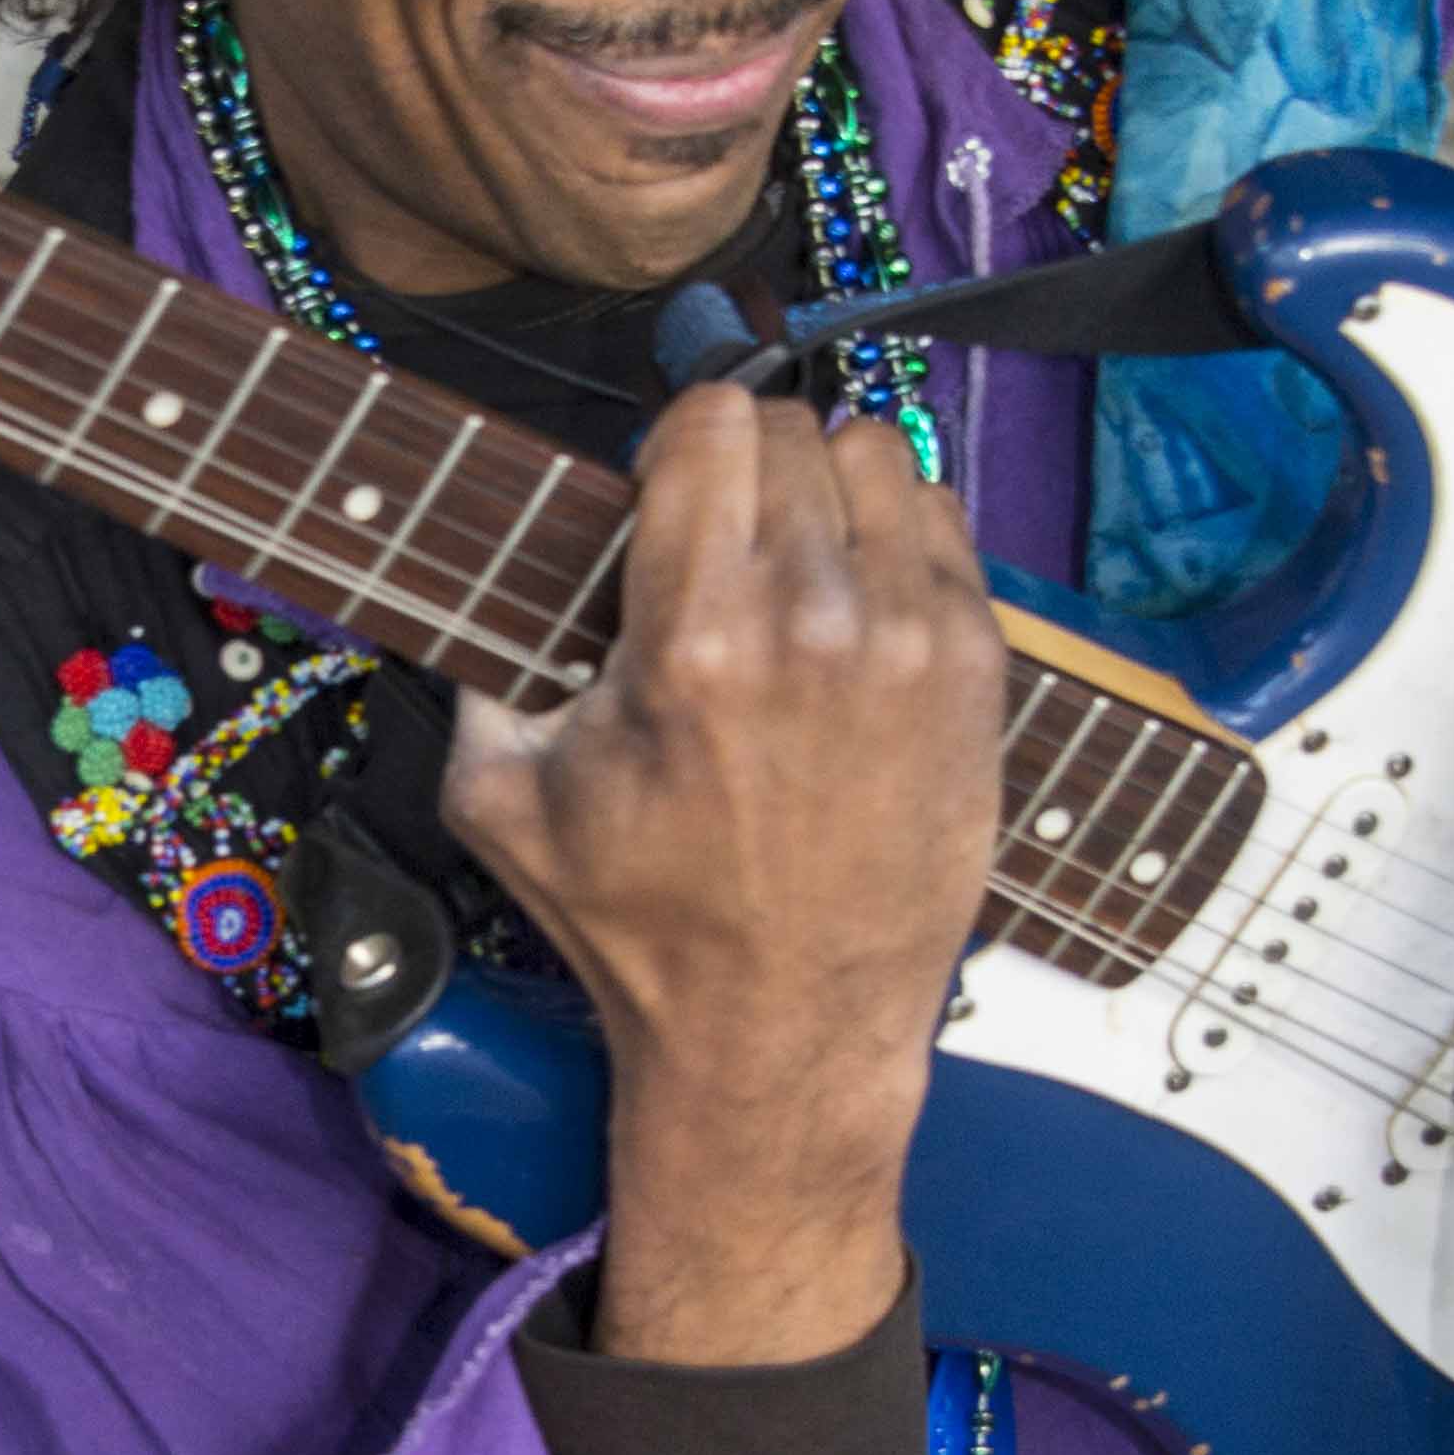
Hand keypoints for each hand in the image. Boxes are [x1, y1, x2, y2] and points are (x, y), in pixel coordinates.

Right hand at [443, 384, 1002, 1367]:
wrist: (785, 1032)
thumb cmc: (648, 928)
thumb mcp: (505, 805)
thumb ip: (481, 675)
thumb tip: (478, 584)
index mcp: (696, 638)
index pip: (711, 421)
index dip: (680, 441)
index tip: (669, 488)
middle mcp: (816, 619)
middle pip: (796, 427)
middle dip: (749, 464)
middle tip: (726, 538)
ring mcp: (912, 640)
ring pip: (879, 458)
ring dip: (831, 490)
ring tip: (799, 563)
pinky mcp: (975, 671)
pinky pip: (945, 525)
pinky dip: (900, 540)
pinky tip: (860, 604)